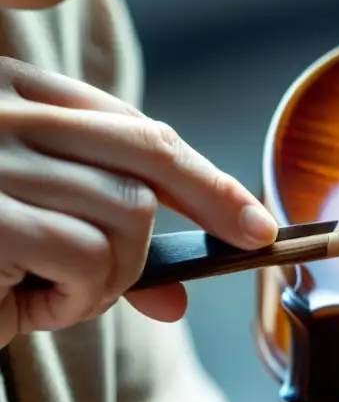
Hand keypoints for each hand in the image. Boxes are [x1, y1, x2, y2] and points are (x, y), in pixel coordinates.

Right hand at [0, 56, 277, 343]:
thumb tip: (177, 296)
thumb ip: (98, 244)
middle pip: (146, 150)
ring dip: (115, 275)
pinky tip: (31, 306)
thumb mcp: (31, 241)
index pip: (130, 126)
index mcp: (8, 95)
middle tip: (250, 240)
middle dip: (214, 199)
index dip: (201, 171)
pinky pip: (86, 256)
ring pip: (128, 210)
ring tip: (61, 295)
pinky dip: (80, 298)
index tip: (250, 214)